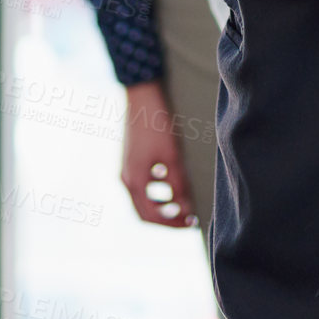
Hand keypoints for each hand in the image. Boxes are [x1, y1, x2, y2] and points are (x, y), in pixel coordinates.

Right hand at [121, 81, 196, 227]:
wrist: (143, 95)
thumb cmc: (158, 125)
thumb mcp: (173, 157)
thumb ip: (178, 186)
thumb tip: (186, 210)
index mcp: (134, 181)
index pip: (151, 216)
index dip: (172, 224)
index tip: (192, 223)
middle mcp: (126, 178)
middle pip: (144, 212)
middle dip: (167, 219)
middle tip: (189, 219)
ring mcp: (126, 169)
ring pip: (143, 199)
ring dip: (162, 206)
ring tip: (184, 203)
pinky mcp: (131, 160)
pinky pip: (143, 186)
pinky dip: (157, 192)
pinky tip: (173, 183)